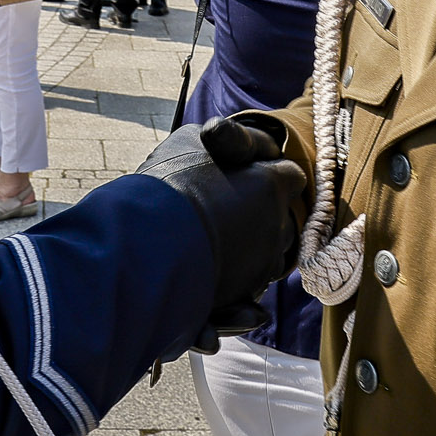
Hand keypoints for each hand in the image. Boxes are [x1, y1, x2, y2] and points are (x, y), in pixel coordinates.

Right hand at [134, 116, 305, 313]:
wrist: (145, 245)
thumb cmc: (168, 186)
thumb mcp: (194, 141)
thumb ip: (228, 140)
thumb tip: (237, 142)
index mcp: (272, 184)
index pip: (290, 176)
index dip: (269, 174)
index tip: (248, 176)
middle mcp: (277, 225)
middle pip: (283, 219)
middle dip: (263, 215)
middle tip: (228, 210)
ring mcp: (263, 263)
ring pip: (269, 256)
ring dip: (253, 250)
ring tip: (218, 244)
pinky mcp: (243, 295)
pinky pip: (251, 292)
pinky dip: (240, 290)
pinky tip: (220, 275)